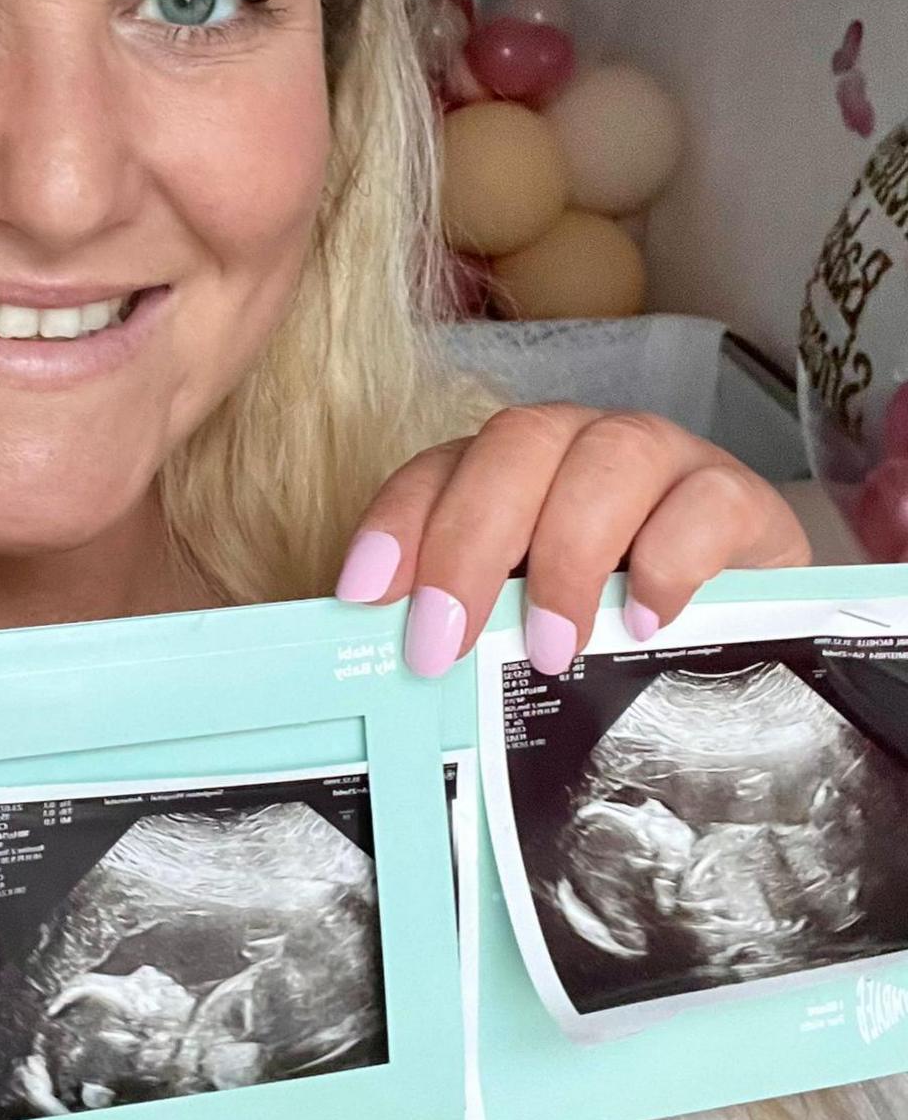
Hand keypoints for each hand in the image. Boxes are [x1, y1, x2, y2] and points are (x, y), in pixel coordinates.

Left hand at [334, 404, 811, 677]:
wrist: (753, 619)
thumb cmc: (613, 624)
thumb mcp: (526, 625)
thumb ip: (470, 629)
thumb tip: (397, 675)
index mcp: (511, 469)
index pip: (440, 468)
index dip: (398, 524)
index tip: (366, 596)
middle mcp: (581, 445)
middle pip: (517, 446)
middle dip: (469, 543)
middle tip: (447, 642)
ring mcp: (665, 459)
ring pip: (609, 455)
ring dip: (567, 553)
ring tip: (549, 647)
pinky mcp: (739, 496)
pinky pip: (706, 500)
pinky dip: (670, 560)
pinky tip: (644, 622)